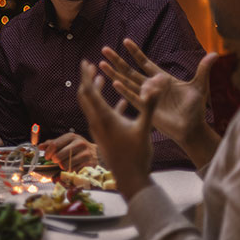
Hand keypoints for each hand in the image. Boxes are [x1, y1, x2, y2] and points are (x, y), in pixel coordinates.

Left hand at [39, 133, 98, 170]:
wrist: (96, 153)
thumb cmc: (77, 147)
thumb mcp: (66, 142)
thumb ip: (53, 143)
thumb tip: (40, 147)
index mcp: (71, 137)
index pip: (54, 144)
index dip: (48, 152)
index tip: (47, 156)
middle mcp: (79, 144)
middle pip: (58, 156)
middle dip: (55, 160)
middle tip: (56, 161)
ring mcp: (85, 154)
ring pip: (65, 164)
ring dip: (62, 166)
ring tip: (66, 163)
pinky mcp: (89, 164)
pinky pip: (73, 170)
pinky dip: (70, 170)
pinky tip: (73, 166)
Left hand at [77, 60, 153, 199]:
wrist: (130, 178)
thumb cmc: (137, 155)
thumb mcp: (145, 128)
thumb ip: (149, 106)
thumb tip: (155, 86)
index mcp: (103, 117)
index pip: (90, 91)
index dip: (86, 75)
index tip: (85, 62)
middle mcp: (96, 122)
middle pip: (85, 96)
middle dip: (87, 80)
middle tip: (89, 66)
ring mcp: (98, 129)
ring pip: (91, 105)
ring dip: (95, 91)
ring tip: (102, 77)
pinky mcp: (103, 135)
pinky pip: (101, 115)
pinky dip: (106, 104)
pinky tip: (120, 101)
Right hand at [98, 39, 220, 165]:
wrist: (193, 128)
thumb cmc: (195, 108)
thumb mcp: (199, 86)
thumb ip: (203, 69)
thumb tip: (215, 53)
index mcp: (161, 79)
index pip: (144, 62)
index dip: (135, 52)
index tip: (126, 40)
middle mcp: (150, 86)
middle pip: (130, 70)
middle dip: (117, 59)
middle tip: (104, 49)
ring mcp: (146, 96)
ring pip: (126, 82)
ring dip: (114, 73)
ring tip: (101, 63)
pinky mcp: (146, 108)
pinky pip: (133, 97)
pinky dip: (124, 90)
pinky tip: (114, 83)